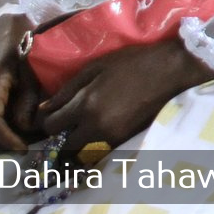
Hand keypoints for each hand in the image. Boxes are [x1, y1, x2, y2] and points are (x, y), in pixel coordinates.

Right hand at [0, 15, 43, 152]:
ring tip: (27, 144)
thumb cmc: (23, 49)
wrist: (9, 34)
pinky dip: (3, 131)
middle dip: (5, 143)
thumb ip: (28, 98)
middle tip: (28, 150)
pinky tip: (21, 134)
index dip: (6, 138)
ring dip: (4, 139)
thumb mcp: (30, 71)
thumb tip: (26, 127)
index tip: (22, 149)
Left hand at [35, 39, 211, 157]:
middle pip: (65, 144)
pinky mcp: (124, 139)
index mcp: (85, 105)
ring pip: (82, 150)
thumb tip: (45, 109)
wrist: (168, 71)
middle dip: (63, 134)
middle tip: (68, 121)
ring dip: (79, 140)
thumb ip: (68, 90)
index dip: (48, 120)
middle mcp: (95, 126)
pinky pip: (100, 147)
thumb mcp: (95, 67)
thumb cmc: (131, 63)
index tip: (53, 114)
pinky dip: (95, 140)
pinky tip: (102, 124)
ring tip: (84, 124)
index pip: (51, 125)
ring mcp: (111, 136)